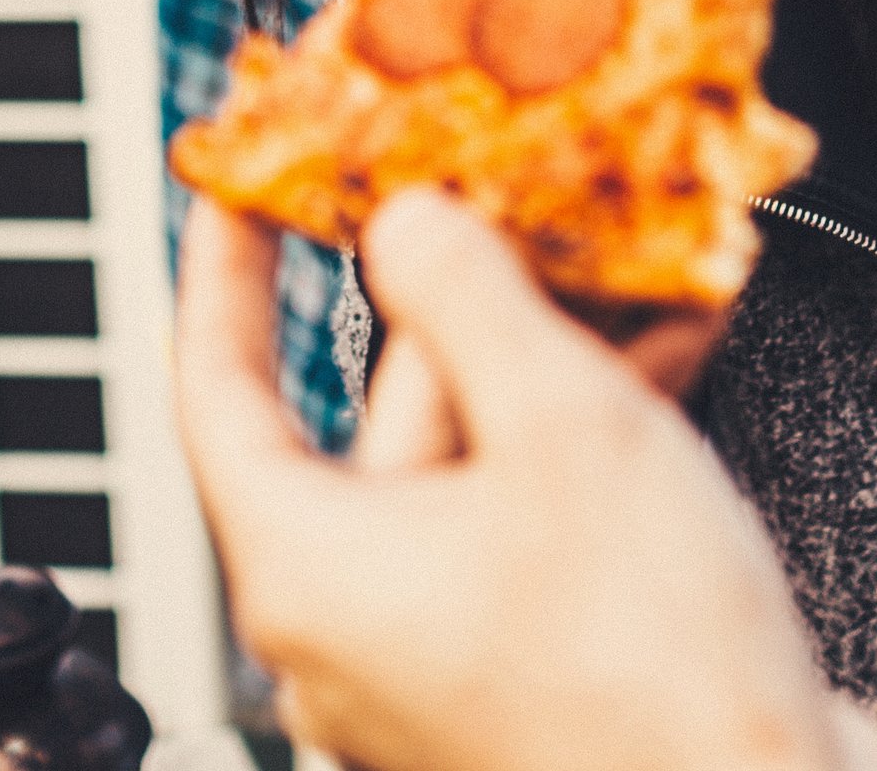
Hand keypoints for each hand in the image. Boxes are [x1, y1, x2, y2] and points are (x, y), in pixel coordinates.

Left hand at [176, 194, 876, 770]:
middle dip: (460, 306)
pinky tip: (660, 368)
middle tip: (506, 202)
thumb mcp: (561, 426)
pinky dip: (578, 447)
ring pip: (466, 470)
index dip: (225, 271)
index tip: (240, 188)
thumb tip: (409, 227)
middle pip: (374, 420)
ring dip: (543, 365)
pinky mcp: (523, 687)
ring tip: (625, 272)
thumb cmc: (653, 688)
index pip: (216, 388)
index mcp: (306, 574)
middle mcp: (348, 635)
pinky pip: (523, 531)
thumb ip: (469, 298)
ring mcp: (435, 669)